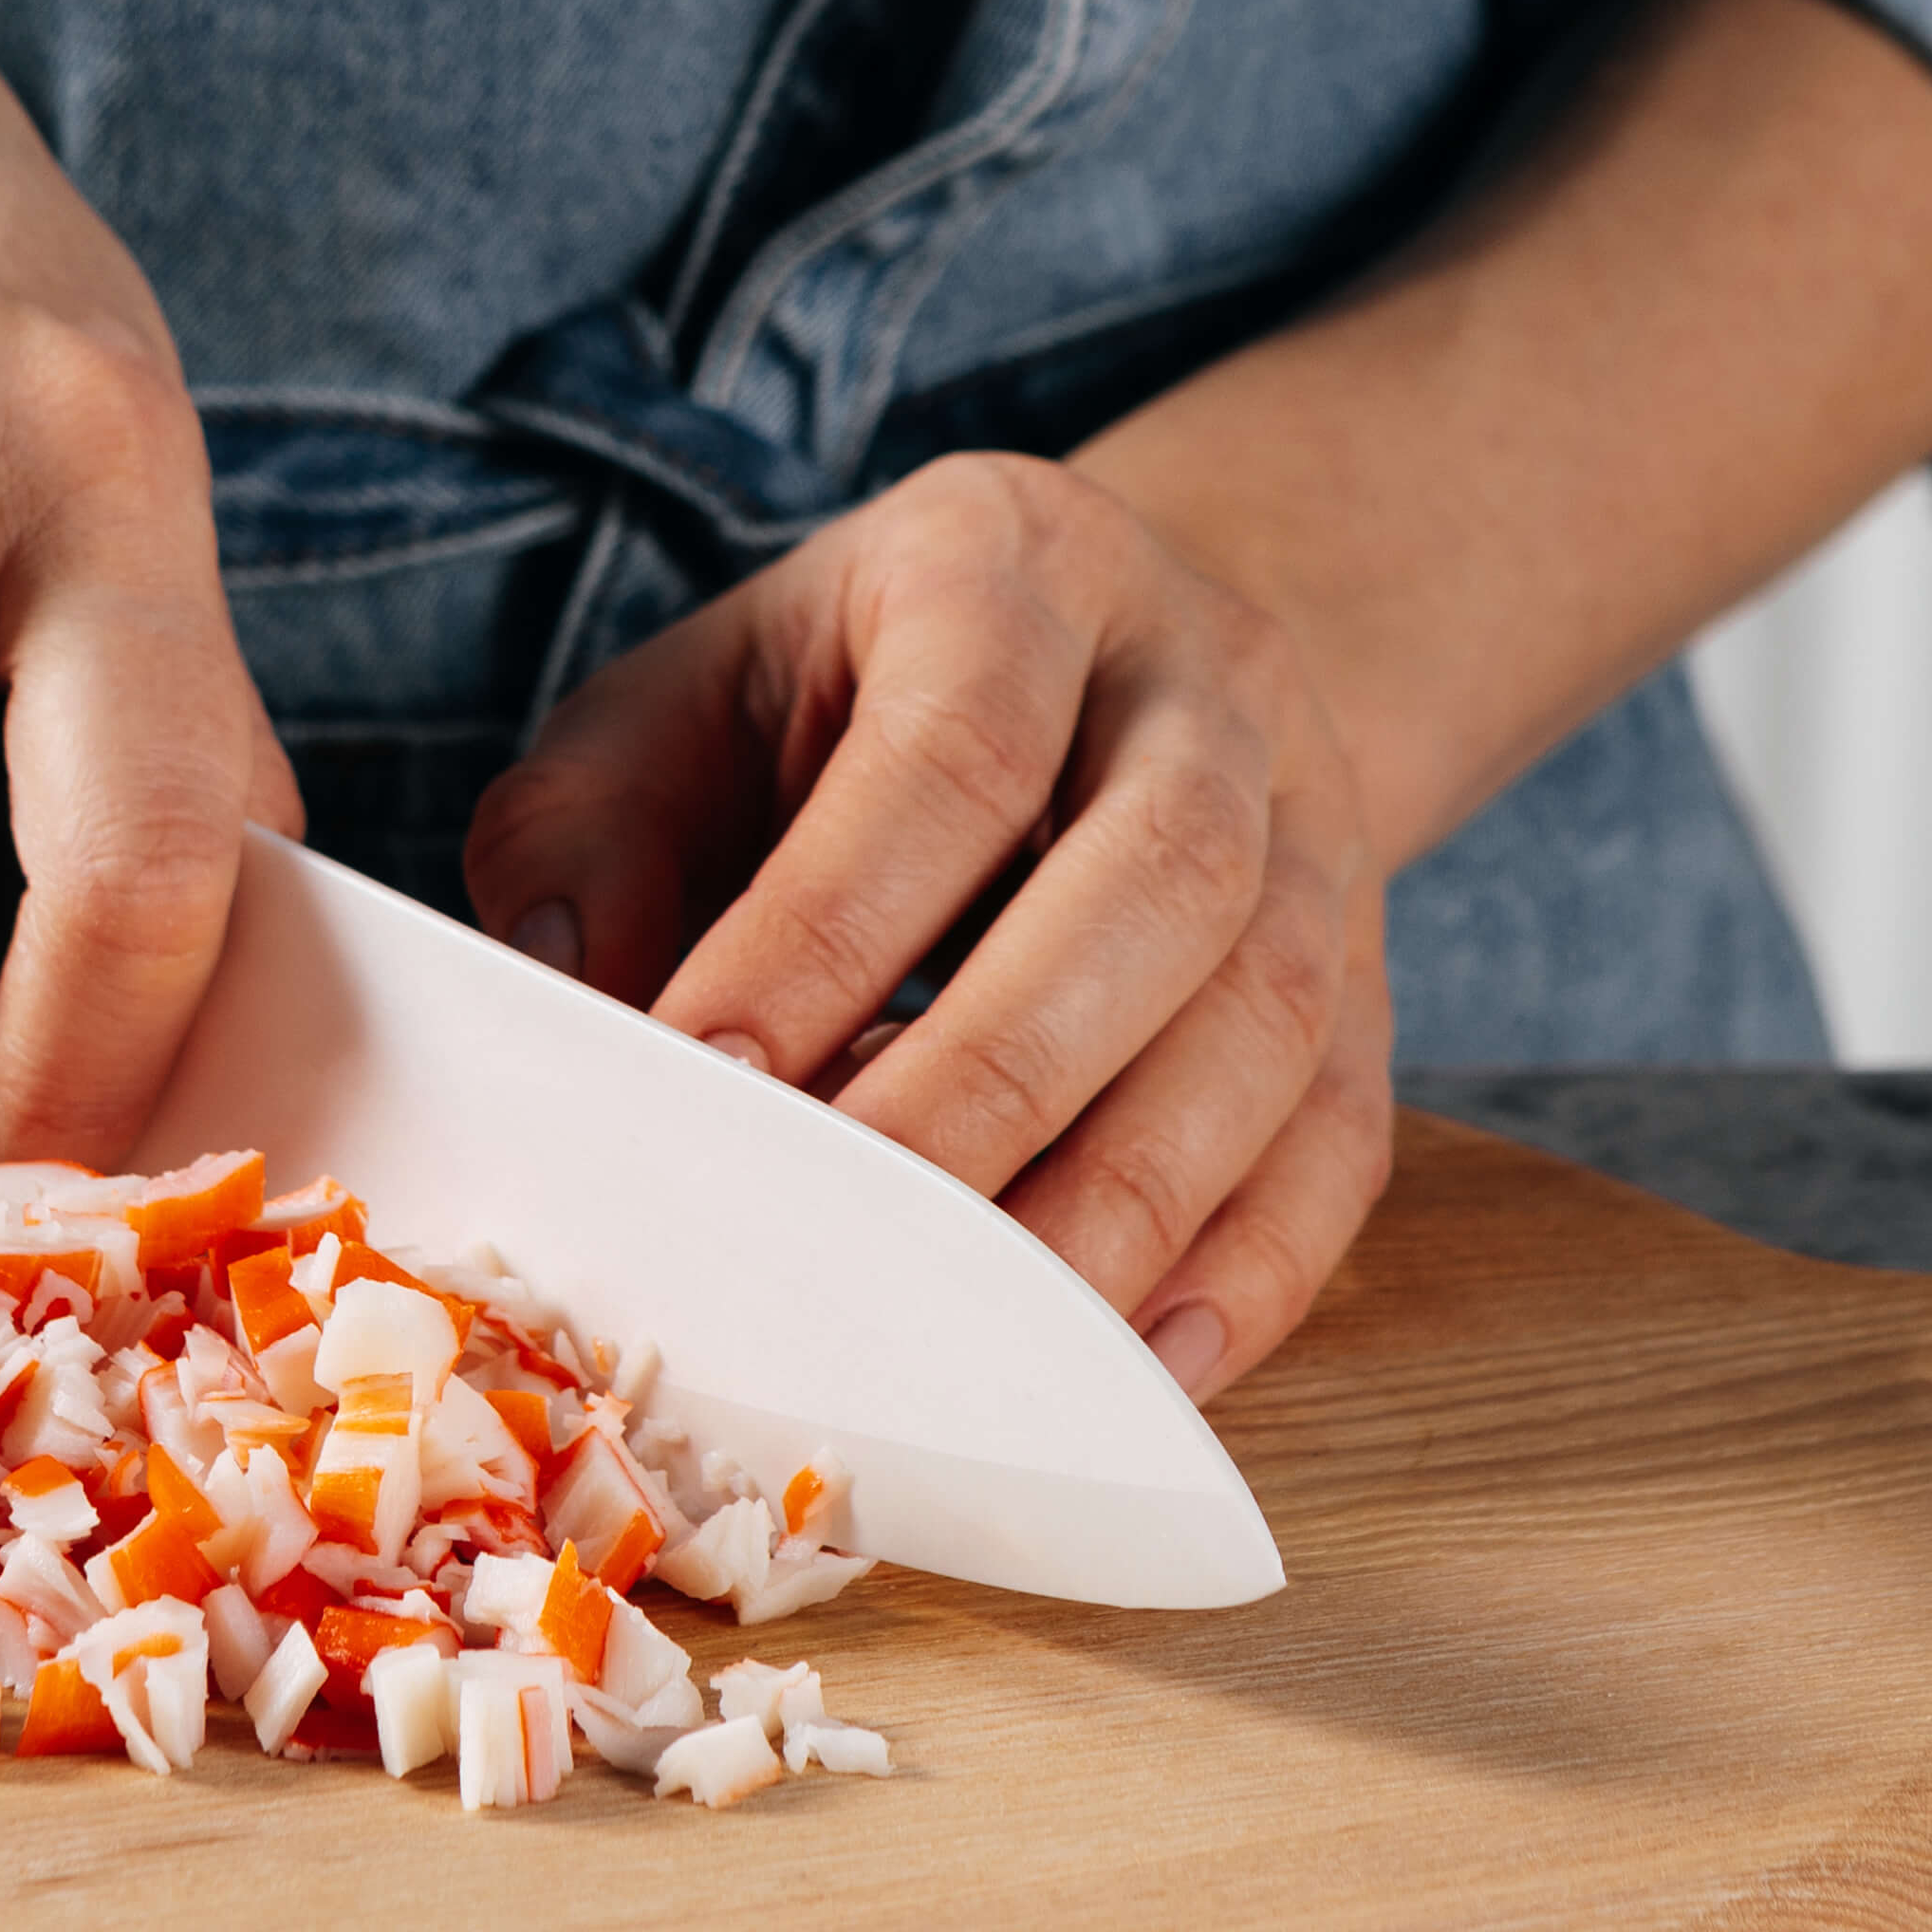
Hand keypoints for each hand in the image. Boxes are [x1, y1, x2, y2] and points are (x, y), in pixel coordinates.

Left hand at [459, 458, 1392, 1398]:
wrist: (1088, 646)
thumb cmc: (834, 705)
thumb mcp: (684, 705)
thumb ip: (591, 842)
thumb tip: (569, 1017)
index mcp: (1010, 569)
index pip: (953, 744)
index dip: (834, 924)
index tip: (709, 1082)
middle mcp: (1202, 679)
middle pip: (1155, 879)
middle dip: (994, 1081)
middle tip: (846, 1236)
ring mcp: (1314, 826)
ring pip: (1272, 1015)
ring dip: (1128, 1197)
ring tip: (982, 1335)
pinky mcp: (1362, 974)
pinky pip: (1343, 1131)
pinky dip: (1251, 1265)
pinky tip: (1138, 1361)